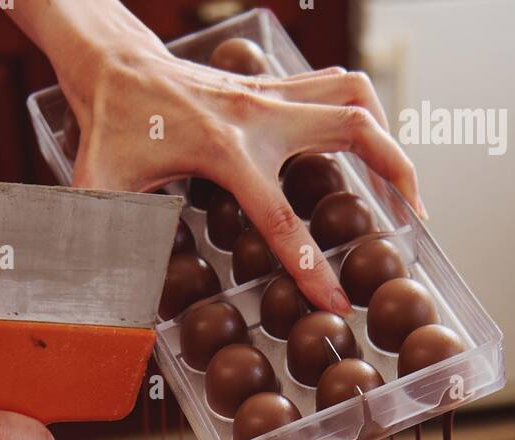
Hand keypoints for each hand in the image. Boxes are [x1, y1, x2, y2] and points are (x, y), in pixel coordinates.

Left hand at [11, 0, 424, 314]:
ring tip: (403, 185)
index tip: (338, 303)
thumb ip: (108, 244)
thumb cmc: (107, 126)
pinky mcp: (271, 84)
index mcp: (223, 150)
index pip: (281, 220)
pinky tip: (364, 147)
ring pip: (355, 96)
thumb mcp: (100, 190)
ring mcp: (270, 93)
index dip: (312, 268)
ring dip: (388, 134)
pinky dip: (360, 111)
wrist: (111, 59)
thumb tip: (106, 306)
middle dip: (395, 173)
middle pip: (354, 130)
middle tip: (414, 222)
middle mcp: (259, 115)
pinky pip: (335, 86)